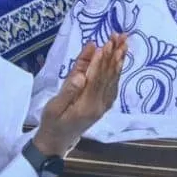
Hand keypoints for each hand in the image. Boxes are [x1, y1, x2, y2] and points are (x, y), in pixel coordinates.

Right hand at [34, 35, 127, 156]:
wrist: (58, 140)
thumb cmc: (52, 122)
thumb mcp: (54, 108)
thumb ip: (68, 91)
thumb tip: (81, 76)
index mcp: (87, 105)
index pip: (96, 78)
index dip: (101, 60)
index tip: (106, 44)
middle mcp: (100, 105)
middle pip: (108, 76)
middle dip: (114, 54)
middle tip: (119, 36)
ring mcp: (104, 105)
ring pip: (113, 78)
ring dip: (119, 59)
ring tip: (124, 42)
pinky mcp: (104, 104)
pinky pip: (113, 84)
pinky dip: (117, 69)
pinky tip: (120, 59)